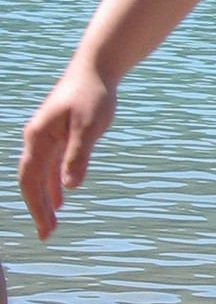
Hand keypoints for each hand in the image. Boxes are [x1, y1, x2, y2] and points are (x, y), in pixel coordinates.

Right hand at [18, 60, 117, 238]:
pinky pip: (51, 165)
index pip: (30, 179)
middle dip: (38, 207)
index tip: (45, 227)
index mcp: (38, 137)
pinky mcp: (59, 134)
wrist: (97, 69)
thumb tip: (69, 187)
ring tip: (51, 222)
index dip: (35, 205)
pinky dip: (54, 182)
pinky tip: (61, 197)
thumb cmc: (93, 95)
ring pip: (41, 174)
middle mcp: (37, 138)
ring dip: (45, 198)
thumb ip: (78, 156)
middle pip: (31, 180)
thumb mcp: (89, 127)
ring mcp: (46, 136)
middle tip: (47, 234)